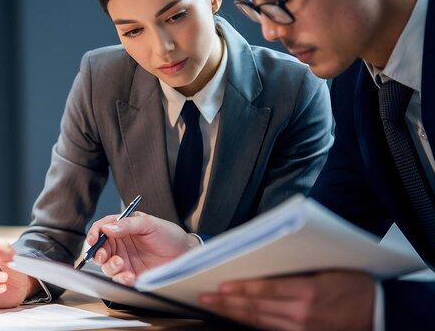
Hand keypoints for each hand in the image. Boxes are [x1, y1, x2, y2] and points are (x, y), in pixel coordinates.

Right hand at [86, 211, 200, 284]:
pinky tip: (129, 276)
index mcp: (123, 228)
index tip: (93, 239)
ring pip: (106, 265)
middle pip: (99, 249)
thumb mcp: (149, 223)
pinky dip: (121, 279)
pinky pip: (119, 279)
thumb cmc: (169, 235)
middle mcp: (121, 244)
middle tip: (103, 255)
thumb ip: (128, 224)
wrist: (185, 253)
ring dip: (109, 266)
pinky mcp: (131, 274)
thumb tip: (108, 228)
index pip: (102, 228)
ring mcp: (125, 260)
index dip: (95, 233)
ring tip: (120, 263)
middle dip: (97, 253)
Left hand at [198, 270, 374, 330]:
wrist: (381, 314)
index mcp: (308, 292)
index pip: (265, 290)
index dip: (241, 288)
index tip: (220, 285)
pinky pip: (270, 330)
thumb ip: (296, 269)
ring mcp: (300, 329)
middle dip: (227, 303)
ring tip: (214, 306)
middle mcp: (301, 314)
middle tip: (204, 297)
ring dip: (233, 314)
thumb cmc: (355, 286)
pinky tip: (237, 318)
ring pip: (258, 321)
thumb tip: (265, 262)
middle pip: (256, 308)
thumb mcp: (328, 269)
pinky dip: (250, 324)